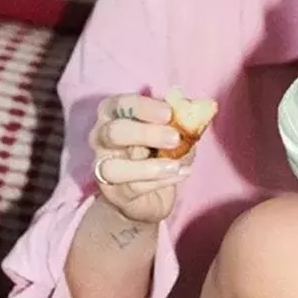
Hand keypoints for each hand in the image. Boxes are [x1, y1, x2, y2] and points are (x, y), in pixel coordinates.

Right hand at [89, 94, 191, 224]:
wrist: (150, 193)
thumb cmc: (159, 150)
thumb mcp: (172, 130)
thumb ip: (180, 120)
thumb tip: (196, 112)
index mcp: (114, 114)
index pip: (121, 104)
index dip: (145, 107)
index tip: (169, 113)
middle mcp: (101, 137)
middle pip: (114, 132)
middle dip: (146, 134)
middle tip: (175, 138)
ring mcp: (103, 166)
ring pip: (114, 167)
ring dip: (148, 167)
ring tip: (176, 165)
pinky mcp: (114, 192)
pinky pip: (134, 187)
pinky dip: (161, 181)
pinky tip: (181, 174)